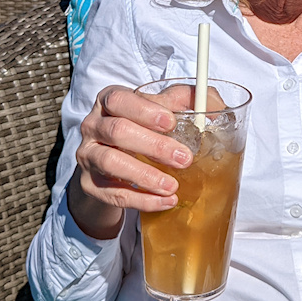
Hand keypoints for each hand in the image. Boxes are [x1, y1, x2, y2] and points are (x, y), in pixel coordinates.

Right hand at [67, 85, 193, 238]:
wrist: (116, 164)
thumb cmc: (143, 128)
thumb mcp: (162, 108)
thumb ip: (186, 100)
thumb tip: (213, 105)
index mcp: (109, 101)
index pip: (119, 100)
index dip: (144, 110)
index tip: (171, 122)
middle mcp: (93, 125)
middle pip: (117, 131)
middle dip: (153, 145)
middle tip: (184, 158)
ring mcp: (88, 155)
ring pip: (111, 162)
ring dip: (145, 175)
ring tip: (173, 185)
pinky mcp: (90, 184)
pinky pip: (113, 194)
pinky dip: (142, 200)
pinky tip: (166, 201)